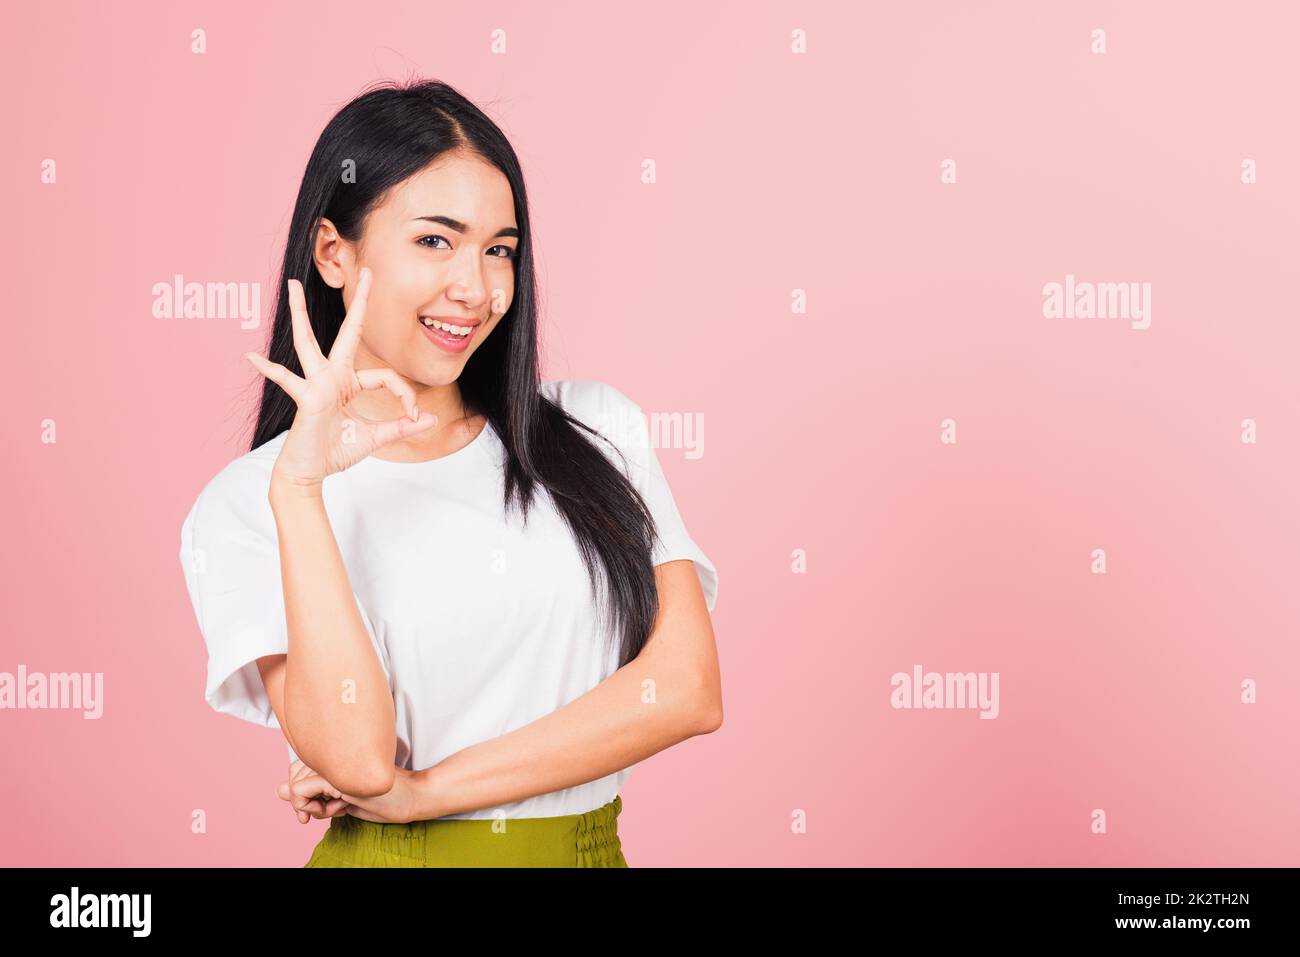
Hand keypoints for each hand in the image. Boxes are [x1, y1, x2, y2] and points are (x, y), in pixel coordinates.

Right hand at [244, 267, 438, 486]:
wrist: (310, 474)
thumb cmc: (336, 452)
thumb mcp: (377, 438)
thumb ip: (402, 427)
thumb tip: (431, 419)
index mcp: (348, 382)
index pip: (386, 375)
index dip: (405, 395)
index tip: (413, 415)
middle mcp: (332, 376)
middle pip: (347, 332)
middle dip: (359, 302)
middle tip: (367, 270)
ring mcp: (316, 384)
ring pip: (308, 343)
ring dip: (300, 314)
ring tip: (292, 285)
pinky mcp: (306, 398)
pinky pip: (288, 381)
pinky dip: (271, 370)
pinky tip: (252, 357)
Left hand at [276, 762, 425, 824]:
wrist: (413, 797)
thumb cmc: (384, 800)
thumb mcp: (343, 801)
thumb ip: (313, 795)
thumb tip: (278, 790)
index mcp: (336, 759)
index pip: (298, 769)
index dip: (299, 792)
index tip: (312, 812)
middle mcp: (333, 757)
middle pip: (294, 775)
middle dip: (302, 800)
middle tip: (324, 811)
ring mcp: (335, 764)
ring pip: (295, 783)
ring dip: (308, 804)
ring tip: (336, 808)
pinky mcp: (337, 776)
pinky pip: (302, 790)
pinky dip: (308, 806)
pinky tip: (334, 809)